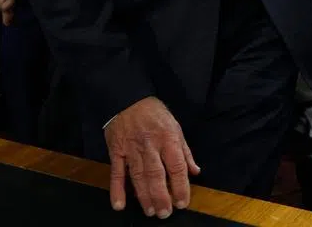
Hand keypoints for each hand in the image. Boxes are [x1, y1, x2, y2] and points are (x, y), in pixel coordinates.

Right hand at [106, 97, 200, 218]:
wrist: (128, 98)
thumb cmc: (154, 113)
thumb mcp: (175, 127)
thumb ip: (185, 151)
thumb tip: (195, 171)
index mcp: (168, 138)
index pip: (177, 167)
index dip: (181, 186)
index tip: (183, 202)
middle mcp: (150, 145)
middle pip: (156, 174)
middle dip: (161, 196)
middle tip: (164, 213)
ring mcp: (132, 149)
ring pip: (138, 176)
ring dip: (143, 196)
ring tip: (149, 211)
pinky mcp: (116, 151)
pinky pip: (116, 172)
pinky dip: (116, 189)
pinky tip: (119, 204)